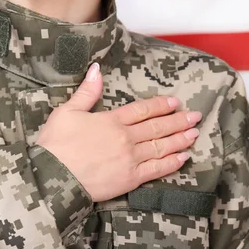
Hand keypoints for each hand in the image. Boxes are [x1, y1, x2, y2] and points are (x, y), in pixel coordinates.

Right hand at [36, 62, 200, 201]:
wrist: (53, 177)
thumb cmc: (55, 145)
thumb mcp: (66, 112)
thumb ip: (86, 92)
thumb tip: (96, 69)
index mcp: (111, 120)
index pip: (142, 110)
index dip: (160, 105)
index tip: (174, 102)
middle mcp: (125, 138)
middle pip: (157, 127)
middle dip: (178, 121)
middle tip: (195, 116)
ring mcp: (130, 159)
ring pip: (161, 146)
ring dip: (180, 139)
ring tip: (194, 133)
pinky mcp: (130, 179)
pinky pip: (157, 169)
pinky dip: (172, 163)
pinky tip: (183, 157)